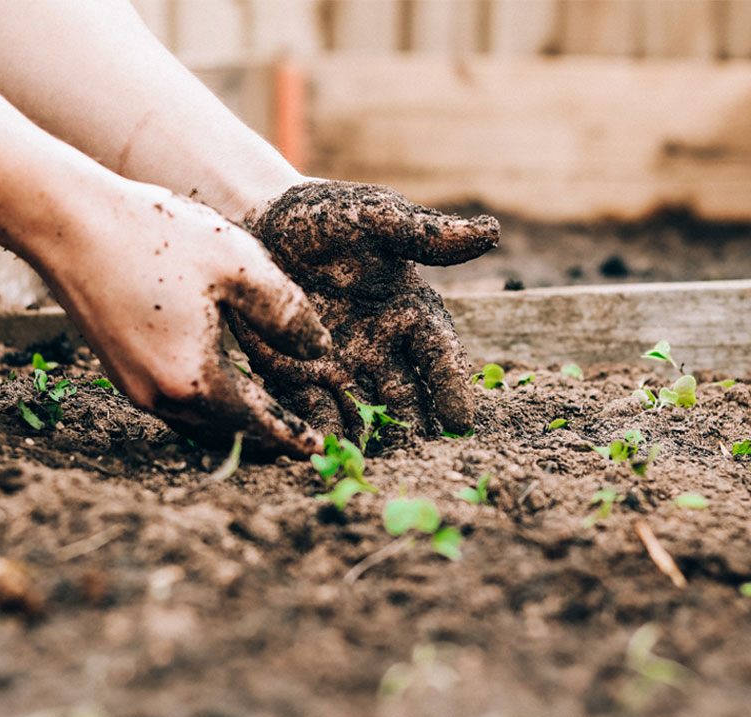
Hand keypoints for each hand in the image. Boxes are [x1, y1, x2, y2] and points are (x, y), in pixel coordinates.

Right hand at [36, 179, 330, 456]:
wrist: (68, 222)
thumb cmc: (156, 236)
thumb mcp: (239, 265)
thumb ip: (287, 314)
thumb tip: (320, 351)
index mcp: (194, 379)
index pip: (256, 423)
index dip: (291, 436)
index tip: (317, 450)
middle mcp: (159, 396)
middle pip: (226, 433)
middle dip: (265, 439)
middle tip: (299, 440)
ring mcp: (133, 386)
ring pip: (197, 423)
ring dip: (234, 425)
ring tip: (268, 419)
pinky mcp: (119, 369)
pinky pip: (174, 404)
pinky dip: (207, 406)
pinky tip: (223, 386)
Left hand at [230, 180, 499, 439]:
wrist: (260, 221)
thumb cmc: (326, 215)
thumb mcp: (374, 217)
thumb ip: (423, 233)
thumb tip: (490, 232)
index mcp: (410, 312)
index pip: (439, 355)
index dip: (451, 386)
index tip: (461, 421)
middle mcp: (382, 347)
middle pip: (406, 396)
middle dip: (414, 428)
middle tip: (420, 459)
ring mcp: (341, 366)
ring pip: (363, 412)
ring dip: (370, 440)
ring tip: (374, 468)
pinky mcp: (298, 375)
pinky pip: (313, 409)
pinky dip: (320, 431)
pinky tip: (323, 453)